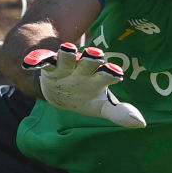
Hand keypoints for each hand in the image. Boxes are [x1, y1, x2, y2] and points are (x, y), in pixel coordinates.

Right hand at [22, 43, 145, 127]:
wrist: (59, 88)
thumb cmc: (86, 95)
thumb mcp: (102, 106)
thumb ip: (119, 113)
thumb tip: (141, 124)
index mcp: (98, 78)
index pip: (106, 75)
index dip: (110, 74)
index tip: (116, 74)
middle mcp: (83, 69)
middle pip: (88, 62)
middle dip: (91, 58)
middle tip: (95, 54)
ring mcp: (66, 66)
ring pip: (67, 57)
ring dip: (67, 53)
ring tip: (67, 49)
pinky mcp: (49, 67)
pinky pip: (43, 61)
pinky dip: (37, 60)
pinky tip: (30, 63)